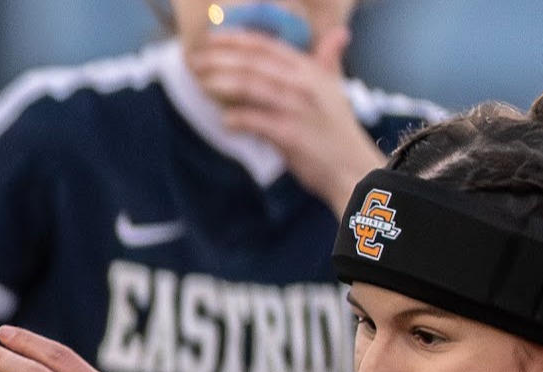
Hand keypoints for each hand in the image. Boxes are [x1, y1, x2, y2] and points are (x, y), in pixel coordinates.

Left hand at [186, 23, 387, 201]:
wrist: (349, 166)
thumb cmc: (335, 128)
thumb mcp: (335, 89)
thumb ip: (329, 60)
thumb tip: (339, 33)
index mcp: (310, 70)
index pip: (268, 47)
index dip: (237, 40)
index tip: (210, 39)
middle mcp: (305, 84)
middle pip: (254, 63)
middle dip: (220, 59)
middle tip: (193, 61)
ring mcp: (298, 108)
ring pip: (252, 87)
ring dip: (222, 83)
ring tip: (200, 83)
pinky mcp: (291, 134)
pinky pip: (256, 121)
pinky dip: (237, 119)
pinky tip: (225, 121)